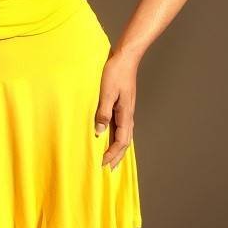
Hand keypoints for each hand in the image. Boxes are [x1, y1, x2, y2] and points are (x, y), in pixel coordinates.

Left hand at [94, 49, 137, 170]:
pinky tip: (109, 136)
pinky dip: (115, 136)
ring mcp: (126, 110)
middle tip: (108, 170)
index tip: (102, 163)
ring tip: (110, 158)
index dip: (112, 154)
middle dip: (117, 156)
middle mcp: (128, 115)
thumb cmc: (115, 72)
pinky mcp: (122, 104)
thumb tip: (99, 132)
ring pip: (123, 135)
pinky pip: (120, 126)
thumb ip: (103, 112)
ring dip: (117, 148)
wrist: (125, 57)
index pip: (120, 141)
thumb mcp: (107, 92)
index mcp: (126, 114)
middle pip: (124, 142)